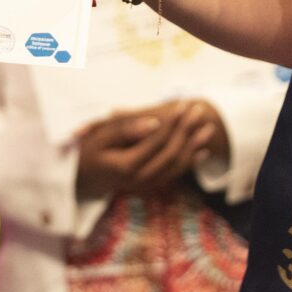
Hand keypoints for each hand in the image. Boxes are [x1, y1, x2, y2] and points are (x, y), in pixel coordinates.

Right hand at [74, 100, 224, 198]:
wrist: (83, 178)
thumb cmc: (89, 151)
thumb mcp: (100, 136)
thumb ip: (126, 129)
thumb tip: (154, 122)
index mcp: (128, 165)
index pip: (157, 141)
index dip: (172, 121)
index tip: (182, 104)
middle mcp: (140, 179)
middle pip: (171, 153)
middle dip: (187, 130)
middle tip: (199, 110)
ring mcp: (146, 186)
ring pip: (177, 167)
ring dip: (194, 147)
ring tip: (208, 128)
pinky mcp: (150, 188)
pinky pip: (174, 176)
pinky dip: (190, 163)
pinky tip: (203, 152)